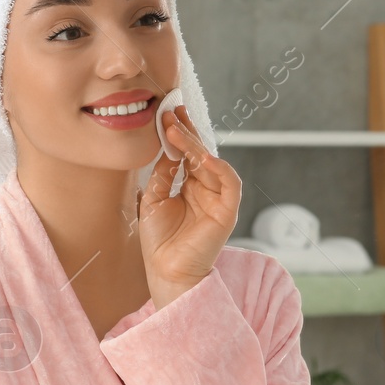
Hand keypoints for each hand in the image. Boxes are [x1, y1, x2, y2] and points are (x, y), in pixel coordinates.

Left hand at [137, 106, 240, 307]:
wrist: (166, 272)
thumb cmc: (159, 241)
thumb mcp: (154, 199)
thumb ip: (163, 174)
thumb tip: (167, 148)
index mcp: (190, 187)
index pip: (187, 154)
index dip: (179, 134)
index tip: (165, 114)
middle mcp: (206, 190)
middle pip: (200, 153)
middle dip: (186, 132)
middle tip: (171, 112)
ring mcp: (218, 199)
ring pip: (213, 163)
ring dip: (195, 145)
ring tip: (175, 131)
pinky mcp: (227, 212)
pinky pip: (231, 184)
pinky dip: (220, 168)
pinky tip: (204, 157)